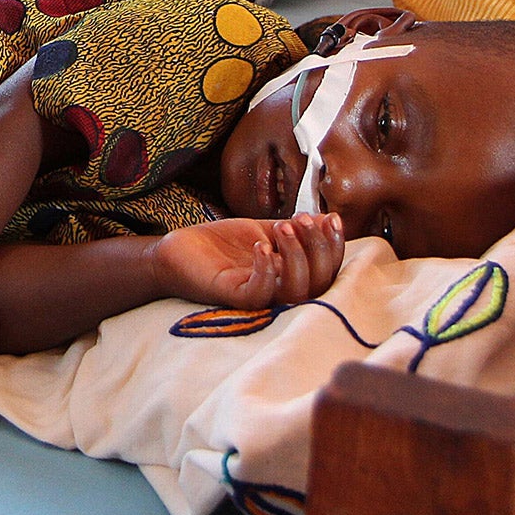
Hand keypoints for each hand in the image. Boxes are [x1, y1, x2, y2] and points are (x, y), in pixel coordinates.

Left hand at [151, 213, 343, 307]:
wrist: (180, 249)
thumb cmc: (222, 245)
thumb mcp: (264, 231)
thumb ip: (295, 230)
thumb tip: (329, 219)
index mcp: (290, 277)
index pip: (327, 271)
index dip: (334, 246)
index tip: (330, 217)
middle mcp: (278, 292)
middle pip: (318, 285)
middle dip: (319, 249)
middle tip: (300, 220)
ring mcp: (256, 297)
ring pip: (294, 292)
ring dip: (296, 256)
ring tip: (282, 227)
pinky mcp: (231, 296)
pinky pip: (258, 294)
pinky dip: (266, 270)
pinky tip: (261, 246)